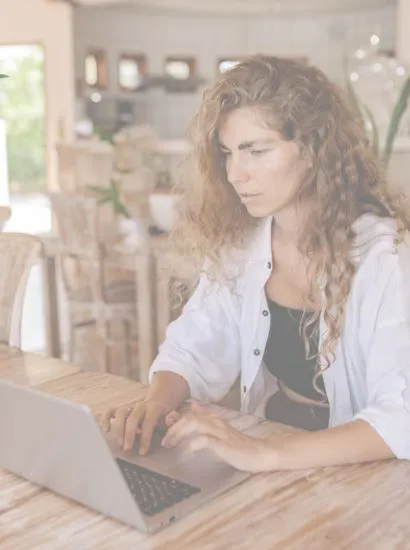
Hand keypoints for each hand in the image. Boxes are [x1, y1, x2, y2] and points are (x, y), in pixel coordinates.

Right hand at [100, 399, 180, 454]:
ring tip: (119, 444)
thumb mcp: (174, 414)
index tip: (143, 452)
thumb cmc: (166, 411)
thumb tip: (170, 421)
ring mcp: (131, 406)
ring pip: (121, 413)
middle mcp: (141, 406)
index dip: (145, 437)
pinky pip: (111, 411)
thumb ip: (173, 418)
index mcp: (154, 408)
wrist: (162, 394)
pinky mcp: (123, 408)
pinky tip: (106, 430)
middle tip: (127, 449)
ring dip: (118, 429)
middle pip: (132, 418)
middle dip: (129, 434)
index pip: (148, 422)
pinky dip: (106, 419)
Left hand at [161, 401, 277, 472]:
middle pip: (189, 417)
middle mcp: (216, 421)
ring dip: (179, 433)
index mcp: (214, 418)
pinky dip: (193, 444)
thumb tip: (194, 405)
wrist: (259, 453)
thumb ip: (206, 417)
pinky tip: (186, 451)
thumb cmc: (238, 445)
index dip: (176, 419)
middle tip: (164, 441)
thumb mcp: (219, 429)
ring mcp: (220, 431)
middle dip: (174, 428)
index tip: (165, 427)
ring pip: (195, 424)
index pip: (190, 413)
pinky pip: (205, 440)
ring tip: (170, 444)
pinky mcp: (224, 444)